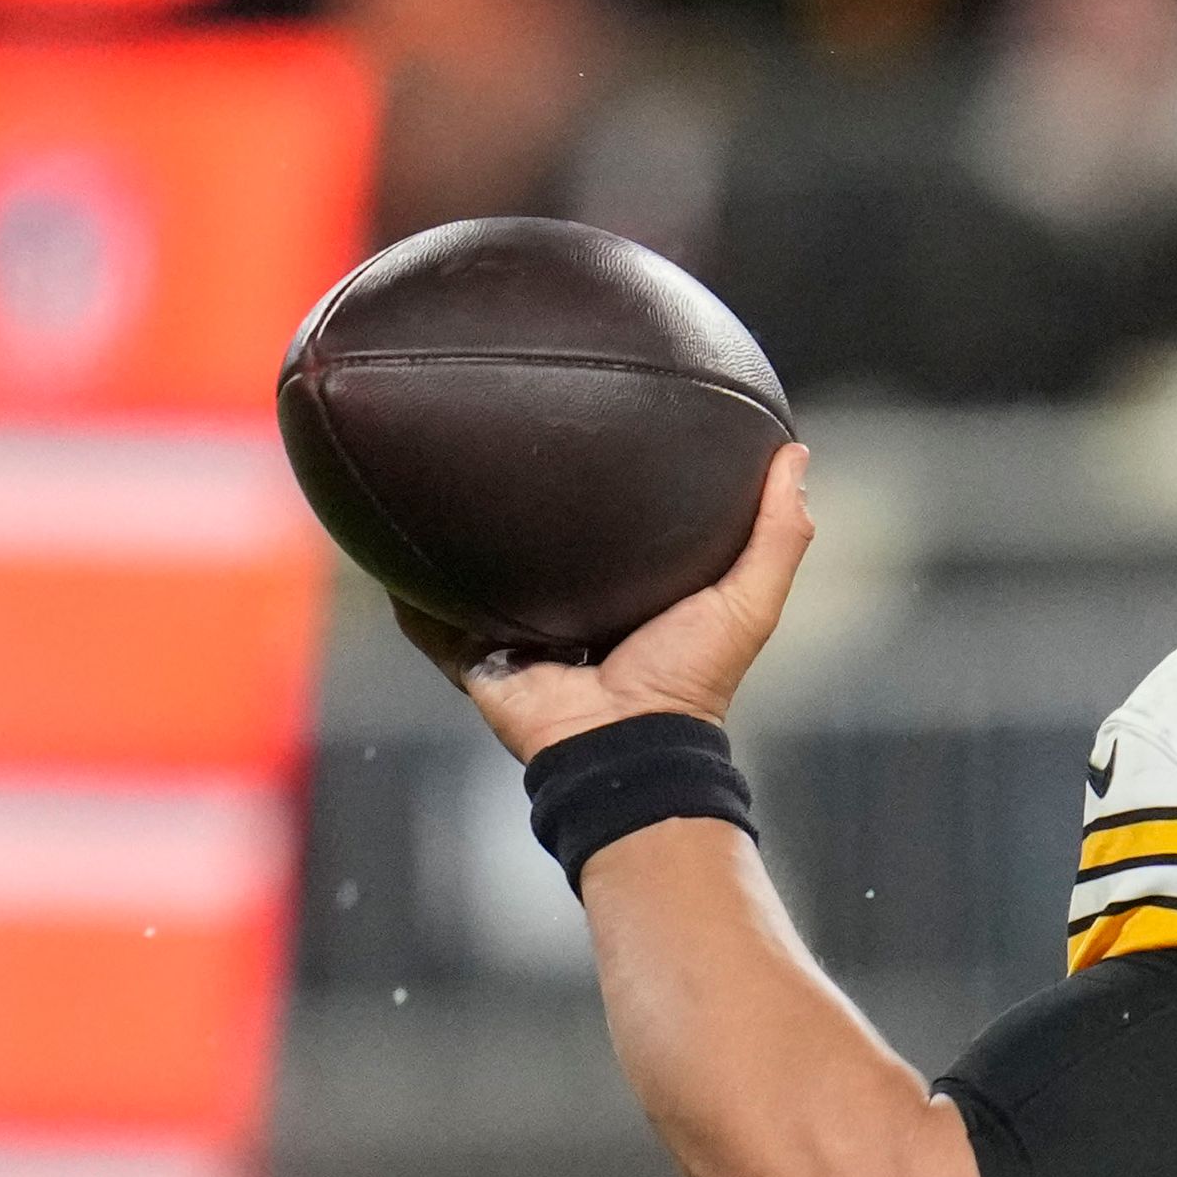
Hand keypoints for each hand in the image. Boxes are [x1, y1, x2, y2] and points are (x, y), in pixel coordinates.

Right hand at [398, 443, 813, 761]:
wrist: (626, 741)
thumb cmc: (691, 679)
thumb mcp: (748, 598)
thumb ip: (777, 533)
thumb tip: (794, 453)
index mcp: (629, 598)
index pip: (616, 535)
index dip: (610, 494)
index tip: (599, 435)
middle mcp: (570, 614)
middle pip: (539, 552)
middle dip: (521, 510)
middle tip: (504, 444)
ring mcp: (520, 638)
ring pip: (479, 580)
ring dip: (456, 545)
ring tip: (433, 480)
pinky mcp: (478, 659)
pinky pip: (431, 623)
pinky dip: (406, 593)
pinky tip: (382, 548)